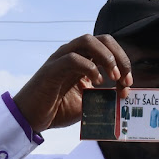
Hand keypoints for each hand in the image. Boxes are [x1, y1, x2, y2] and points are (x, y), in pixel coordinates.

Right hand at [13, 34, 132, 132]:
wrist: (30, 119)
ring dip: (106, 57)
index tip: (128, 84)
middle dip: (119, 56)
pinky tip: (95, 84)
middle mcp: (72, 55)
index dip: (123, 62)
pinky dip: (89, 68)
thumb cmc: (57, 110)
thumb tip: (123, 95)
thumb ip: (104, 97)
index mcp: (83, 61)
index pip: (108, 48)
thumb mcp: (88, 104)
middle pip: (102, 39)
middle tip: (124, 79)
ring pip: (87, 41)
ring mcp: (61, 59)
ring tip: (114, 77)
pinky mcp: (51, 69)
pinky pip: (72, 58)